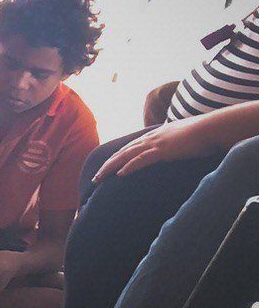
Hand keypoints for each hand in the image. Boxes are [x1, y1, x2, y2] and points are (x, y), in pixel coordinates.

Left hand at [94, 117, 216, 182]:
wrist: (212, 127)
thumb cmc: (200, 134)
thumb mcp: (180, 138)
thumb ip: (172, 144)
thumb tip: (170, 150)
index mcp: (153, 136)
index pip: (129, 148)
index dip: (116, 159)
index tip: (105, 169)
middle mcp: (150, 139)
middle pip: (122, 153)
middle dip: (107, 166)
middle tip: (95, 179)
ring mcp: (156, 144)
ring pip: (127, 156)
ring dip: (111, 168)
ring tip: (99, 179)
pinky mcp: (164, 150)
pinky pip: (142, 159)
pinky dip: (130, 166)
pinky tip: (120, 174)